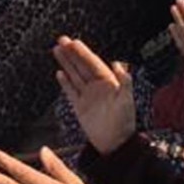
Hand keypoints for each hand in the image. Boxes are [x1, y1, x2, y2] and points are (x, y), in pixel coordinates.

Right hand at [52, 38, 135, 155]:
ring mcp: (87, 96)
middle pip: (81, 66)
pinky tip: (59, 73)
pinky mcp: (80, 107)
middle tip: (61, 39)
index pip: (92, 63)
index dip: (83, 53)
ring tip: (57, 50)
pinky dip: (65, 82)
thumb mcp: (126, 100)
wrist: (115, 144)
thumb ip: (124, 82)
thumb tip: (118, 64)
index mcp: (108, 82)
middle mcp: (97, 86)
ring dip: (66, 63)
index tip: (74, 42)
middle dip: (71, 53)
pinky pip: (71, 91)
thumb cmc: (124, 122)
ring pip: (74, 75)